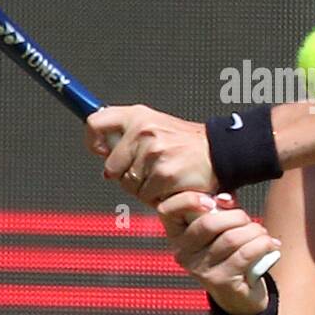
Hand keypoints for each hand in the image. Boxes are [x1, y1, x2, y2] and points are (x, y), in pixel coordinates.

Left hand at [86, 104, 219, 205]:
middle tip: (149, 171)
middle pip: (111, 167)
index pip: (96, 123)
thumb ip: (128, 136)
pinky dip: (159, 197)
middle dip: (127, 176)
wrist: (221, 152)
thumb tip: (102, 152)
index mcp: (138, 116)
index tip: (99, 150)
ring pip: (130, 185)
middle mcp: (143, 131)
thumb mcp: (156, 125)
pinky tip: (172, 186)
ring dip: (145, 188)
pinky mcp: (164, 174)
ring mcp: (153, 153)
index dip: (92, 141)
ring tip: (165, 177)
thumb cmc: (188, 143)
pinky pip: (147, 196)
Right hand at [158, 191, 280, 314]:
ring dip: (255, 231)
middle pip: (209, 222)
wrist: (239, 295)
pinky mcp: (220, 281)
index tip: (212, 201)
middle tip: (249, 222)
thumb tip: (225, 198)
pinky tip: (270, 244)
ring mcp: (200, 269)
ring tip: (262, 234)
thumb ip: (218, 210)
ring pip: (232, 238)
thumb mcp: (219, 229)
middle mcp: (183, 253)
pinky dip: (263, 244)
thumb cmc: (229, 254)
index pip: (167, 210)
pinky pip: (245, 253)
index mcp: (177, 235)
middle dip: (237, 216)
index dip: (188, 199)